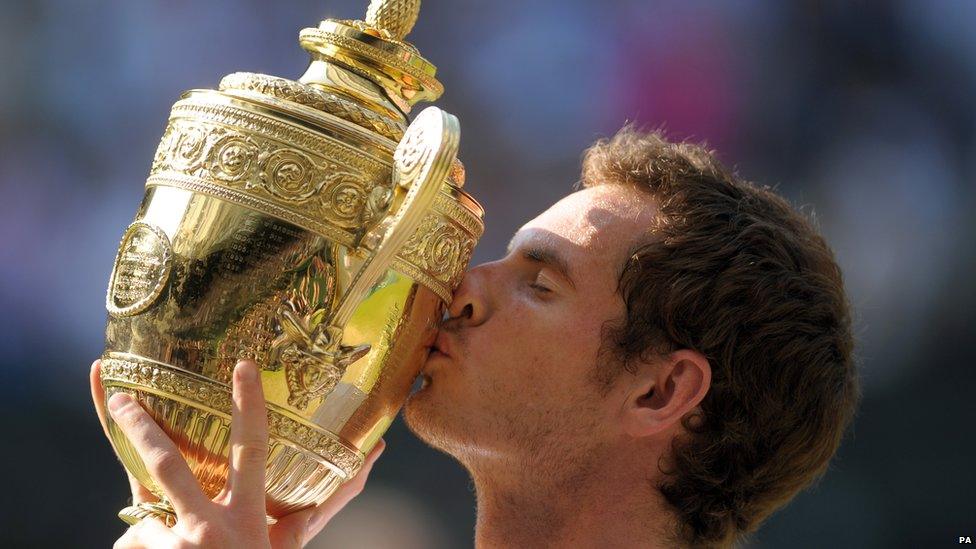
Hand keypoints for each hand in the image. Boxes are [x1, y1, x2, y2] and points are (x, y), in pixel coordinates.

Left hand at [90, 359, 384, 547]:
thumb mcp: (285, 548)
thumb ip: (312, 513)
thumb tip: (370, 460)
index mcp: (248, 518)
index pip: (252, 449)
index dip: (248, 406)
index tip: (243, 367)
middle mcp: (207, 528)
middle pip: (165, 462)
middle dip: (137, 425)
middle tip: (121, 394)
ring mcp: (173, 547)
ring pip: (144, 516)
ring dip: (152, 528)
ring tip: (170, 544)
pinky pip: (136, 540)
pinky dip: (146, 545)